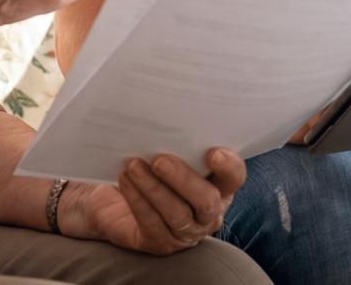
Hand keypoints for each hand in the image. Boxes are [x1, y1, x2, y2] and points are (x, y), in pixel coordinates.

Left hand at [60, 148, 244, 254]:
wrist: (115, 199)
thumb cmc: (150, 167)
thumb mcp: (167, 150)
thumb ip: (177, 138)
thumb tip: (169, 106)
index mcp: (220, 185)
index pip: (235, 177)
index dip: (228, 167)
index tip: (213, 151)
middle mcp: (209, 212)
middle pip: (206, 200)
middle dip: (183, 179)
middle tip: (160, 158)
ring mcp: (186, 232)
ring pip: (176, 213)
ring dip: (153, 188)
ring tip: (133, 165)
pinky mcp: (160, 243)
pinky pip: (151, 223)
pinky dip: (137, 200)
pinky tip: (125, 181)